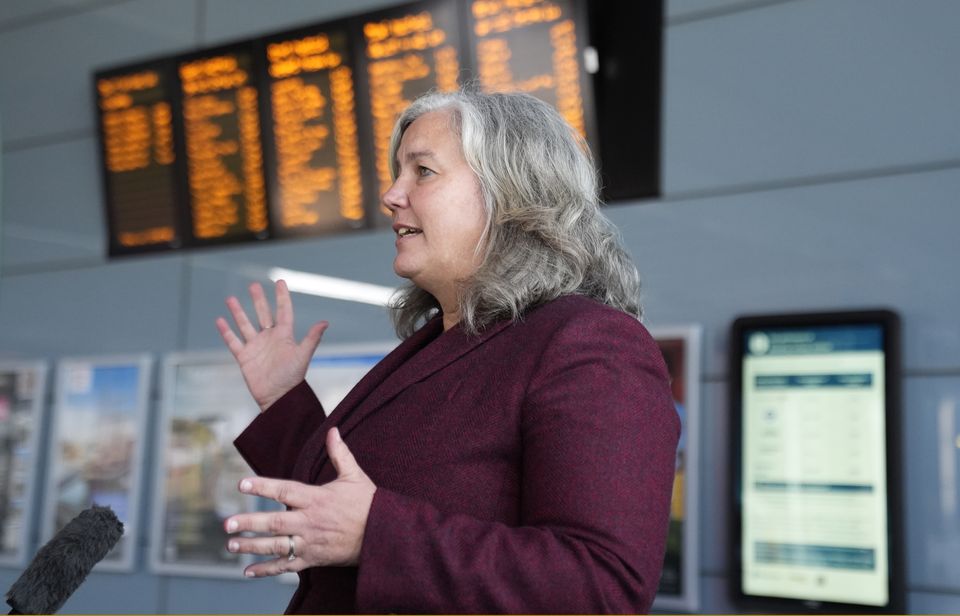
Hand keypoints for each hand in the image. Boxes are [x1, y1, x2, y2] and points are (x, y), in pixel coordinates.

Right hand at [216, 280, 327, 410]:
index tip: (280, 282)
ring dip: (238, 312)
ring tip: (231, 298)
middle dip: (258, 300)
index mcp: (284, 336)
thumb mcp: (303, 356)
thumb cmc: (293, 378)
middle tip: (253, 285)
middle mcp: (270, 338)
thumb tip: (325, 322)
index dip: (282, 297)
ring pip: (245, 325)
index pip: (283, 311)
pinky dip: (226, 332)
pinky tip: (220, 321)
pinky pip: (233, 342)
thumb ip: (312, 338)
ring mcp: (256, 347)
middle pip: (263, 314)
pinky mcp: (244, 357)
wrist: (278, 398)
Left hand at [224, 428, 375, 576]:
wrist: (383, 536)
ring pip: (276, 546)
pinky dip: (267, 570)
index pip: (284, 491)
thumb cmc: (369, 504)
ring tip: (231, 544)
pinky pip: (287, 566)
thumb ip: (340, 453)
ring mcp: (310, 542)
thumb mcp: (355, 476)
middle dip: (249, 523)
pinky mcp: (313, 559)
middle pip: (274, 523)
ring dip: (252, 546)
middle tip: (227, 523)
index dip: (262, 487)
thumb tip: (333, 430)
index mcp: (317, 499)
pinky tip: (248, 571)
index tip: (242, 484)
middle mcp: (310, 522)